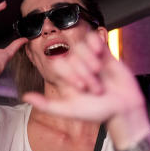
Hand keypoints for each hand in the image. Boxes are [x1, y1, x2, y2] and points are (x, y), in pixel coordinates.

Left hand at [22, 31, 145, 127]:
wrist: (124, 109)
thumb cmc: (99, 112)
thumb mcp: (70, 110)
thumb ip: (47, 105)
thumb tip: (25, 97)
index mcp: (67, 78)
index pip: (58, 63)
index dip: (69, 73)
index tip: (81, 88)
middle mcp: (78, 67)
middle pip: (71, 55)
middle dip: (84, 71)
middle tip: (96, 87)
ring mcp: (91, 59)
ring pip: (82, 46)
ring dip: (90, 59)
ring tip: (100, 72)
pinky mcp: (106, 54)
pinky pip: (95, 39)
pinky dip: (96, 41)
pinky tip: (101, 52)